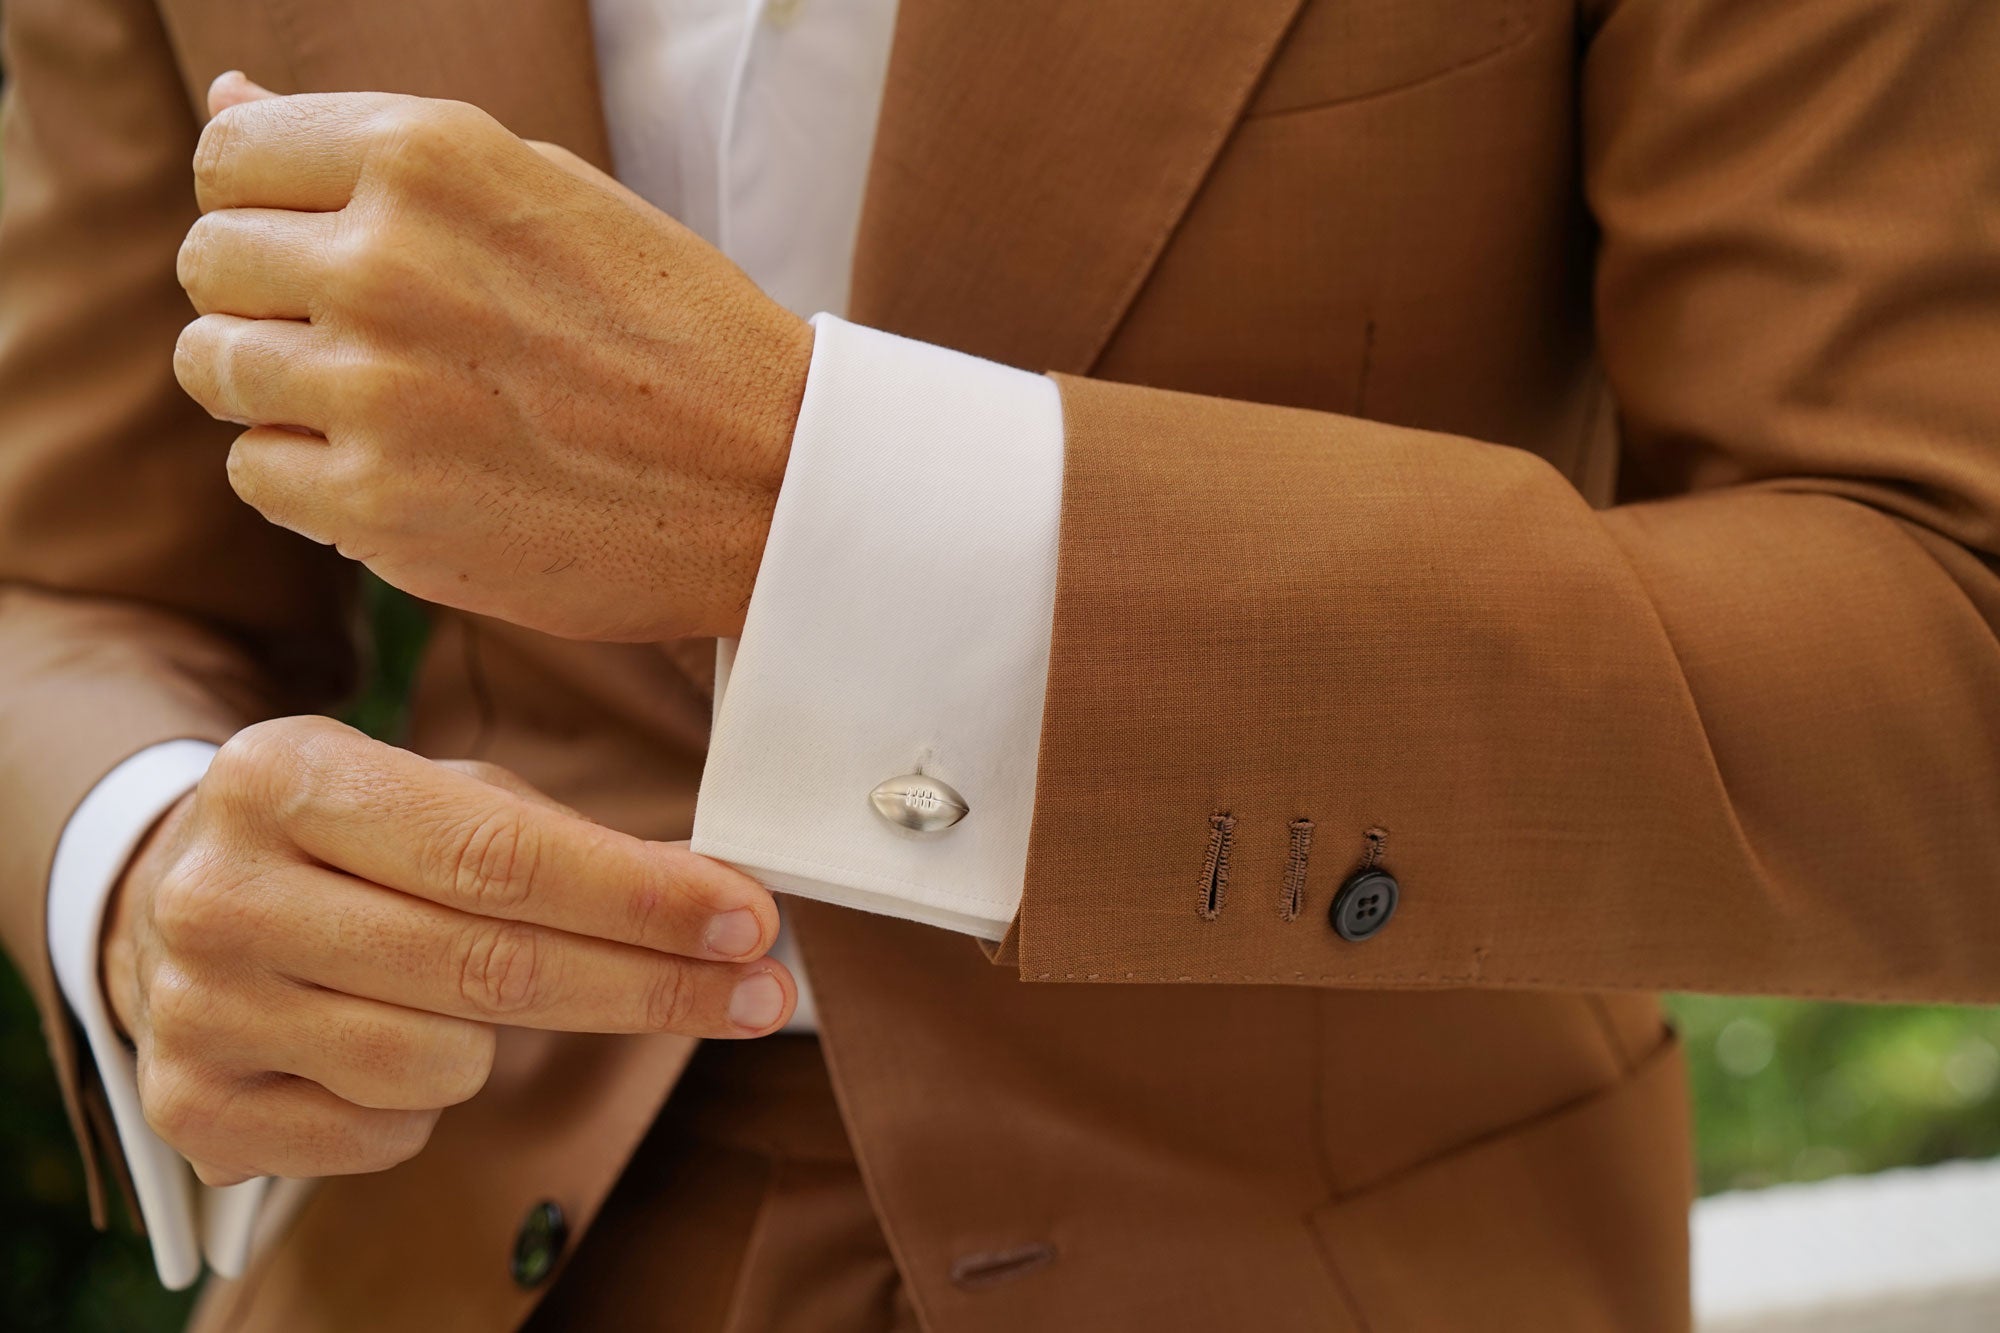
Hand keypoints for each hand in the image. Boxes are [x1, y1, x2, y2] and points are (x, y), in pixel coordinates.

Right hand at [100, 716, 794, 1185]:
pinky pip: (385, 1132)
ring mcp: (195, 1007)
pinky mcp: (190, 1108)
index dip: (639, 898)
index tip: (749, 920)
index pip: (498, 855)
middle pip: (488, 966)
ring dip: (494, 1042)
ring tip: (458, 993)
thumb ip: (568, 842)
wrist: (170, 902)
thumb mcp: (437, 796)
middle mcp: (221, 891)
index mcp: (285, 775)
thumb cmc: (348, 843)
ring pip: (439, 1062)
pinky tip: (386, 1040)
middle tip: (759, 994)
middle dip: (649, 985)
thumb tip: (720, 901)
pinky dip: (419, 1102)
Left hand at [172, 73, 812, 641]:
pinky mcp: (378, 504)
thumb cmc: (669, 331)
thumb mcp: (544, 191)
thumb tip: (228, 100)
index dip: (267, 212)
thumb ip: (382, 153)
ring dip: (279, 392)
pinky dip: (311, 480)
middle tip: (366, 343)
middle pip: (209, 263)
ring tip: (383, 410)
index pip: (229, 161)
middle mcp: (386, 259)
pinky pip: (257, 474)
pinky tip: (400, 472)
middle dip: (268, 302)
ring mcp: (375, 387)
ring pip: (216, 369)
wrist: (770, 481)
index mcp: (428, 155)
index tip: (328, 256)